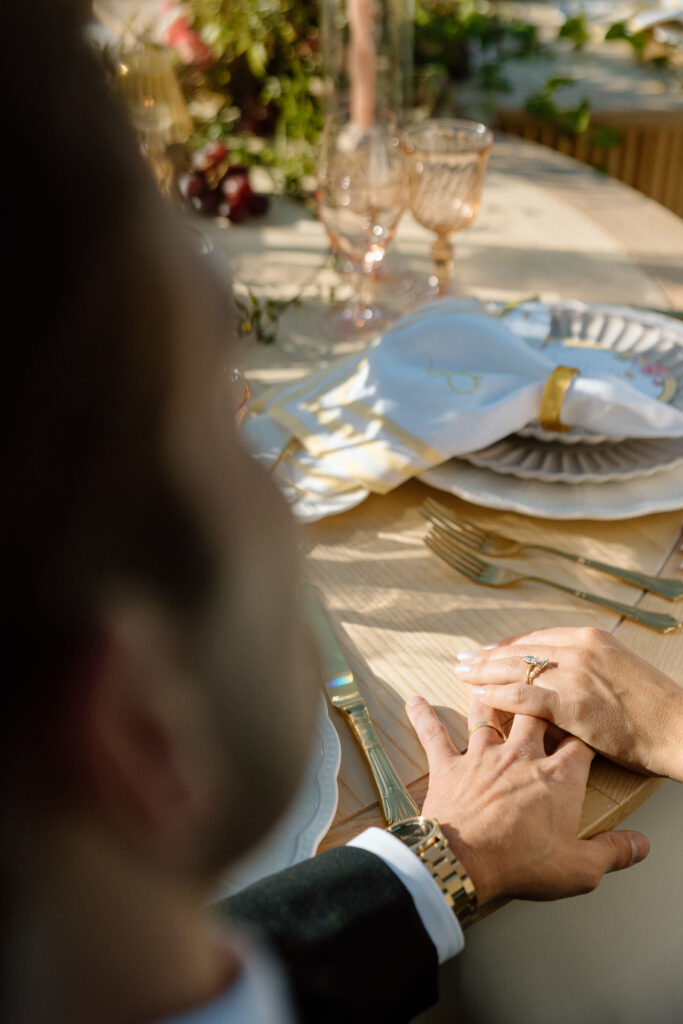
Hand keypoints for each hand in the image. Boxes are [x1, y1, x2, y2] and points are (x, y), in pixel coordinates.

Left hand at [405, 691, 648, 906]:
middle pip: (534, 715)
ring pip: (486, 715)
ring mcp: (482, 757)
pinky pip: (433, 734)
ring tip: (484, 681)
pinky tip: (414, 701)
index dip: (585, 734)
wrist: (464, 863)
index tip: (587, 726)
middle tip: (536, 688)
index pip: (580, 745)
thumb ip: (614, 852)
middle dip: (537, 700)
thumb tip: (641, 845)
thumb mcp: (580, 868)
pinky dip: (423, 717)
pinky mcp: (448, 766)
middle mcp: (521, 757)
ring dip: (486, 699)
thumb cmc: (523, 864)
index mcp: (557, 778)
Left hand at [454, 626, 682, 781]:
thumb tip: (560, 672)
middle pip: (519, 650)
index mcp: (588, 638)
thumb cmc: (651, 709)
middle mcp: (577, 649)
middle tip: (461, 660)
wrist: (677, 728)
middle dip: (486, 656)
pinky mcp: (571, 704)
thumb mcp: (617, 669)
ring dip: (483, 672)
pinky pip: (522, 696)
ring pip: (515, 669)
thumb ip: (586, 666)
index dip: (506, 646)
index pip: (534, 638)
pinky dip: (497, 695)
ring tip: (461, 676)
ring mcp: (573, 675)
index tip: (485, 650)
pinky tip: (480, 697)